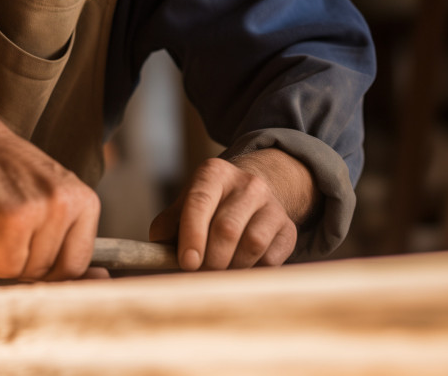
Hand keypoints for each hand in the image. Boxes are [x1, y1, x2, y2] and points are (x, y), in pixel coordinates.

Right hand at [0, 129, 103, 280]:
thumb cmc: (9, 181)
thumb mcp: (51, 200)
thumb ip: (68, 238)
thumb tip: (102, 278)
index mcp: (87, 202)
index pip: (78, 263)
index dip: (50, 271)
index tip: (29, 258)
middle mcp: (69, 204)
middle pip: (54, 271)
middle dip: (25, 267)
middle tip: (6, 243)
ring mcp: (42, 210)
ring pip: (27, 270)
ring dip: (4, 262)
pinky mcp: (13, 218)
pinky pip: (5, 265)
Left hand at [149, 148, 315, 270]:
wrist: (253, 196)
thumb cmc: (211, 207)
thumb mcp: (186, 205)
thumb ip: (169, 223)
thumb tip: (158, 242)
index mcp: (214, 174)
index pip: (200, 202)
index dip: (192, 234)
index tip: (187, 262)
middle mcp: (247, 184)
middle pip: (227, 229)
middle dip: (210, 260)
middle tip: (200, 273)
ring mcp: (272, 204)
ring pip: (252, 244)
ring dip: (232, 267)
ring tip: (220, 270)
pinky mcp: (288, 228)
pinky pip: (271, 258)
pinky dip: (252, 271)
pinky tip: (241, 267)